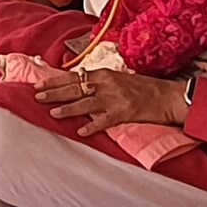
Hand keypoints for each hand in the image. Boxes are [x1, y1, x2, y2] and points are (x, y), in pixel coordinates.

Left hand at [35, 66, 188, 137]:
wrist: (168, 96)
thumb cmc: (145, 89)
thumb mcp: (120, 80)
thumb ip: (101, 83)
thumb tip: (81, 86)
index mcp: (105, 74)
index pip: (74, 77)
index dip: (56, 81)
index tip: (40, 84)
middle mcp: (107, 84)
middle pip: (75, 87)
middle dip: (55, 92)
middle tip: (37, 95)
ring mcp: (115, 98)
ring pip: (86, 103)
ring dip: (68, 108)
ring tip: (53, 112)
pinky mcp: (124, 112)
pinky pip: (105, 121)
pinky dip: (93, 126)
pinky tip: (81, 131)